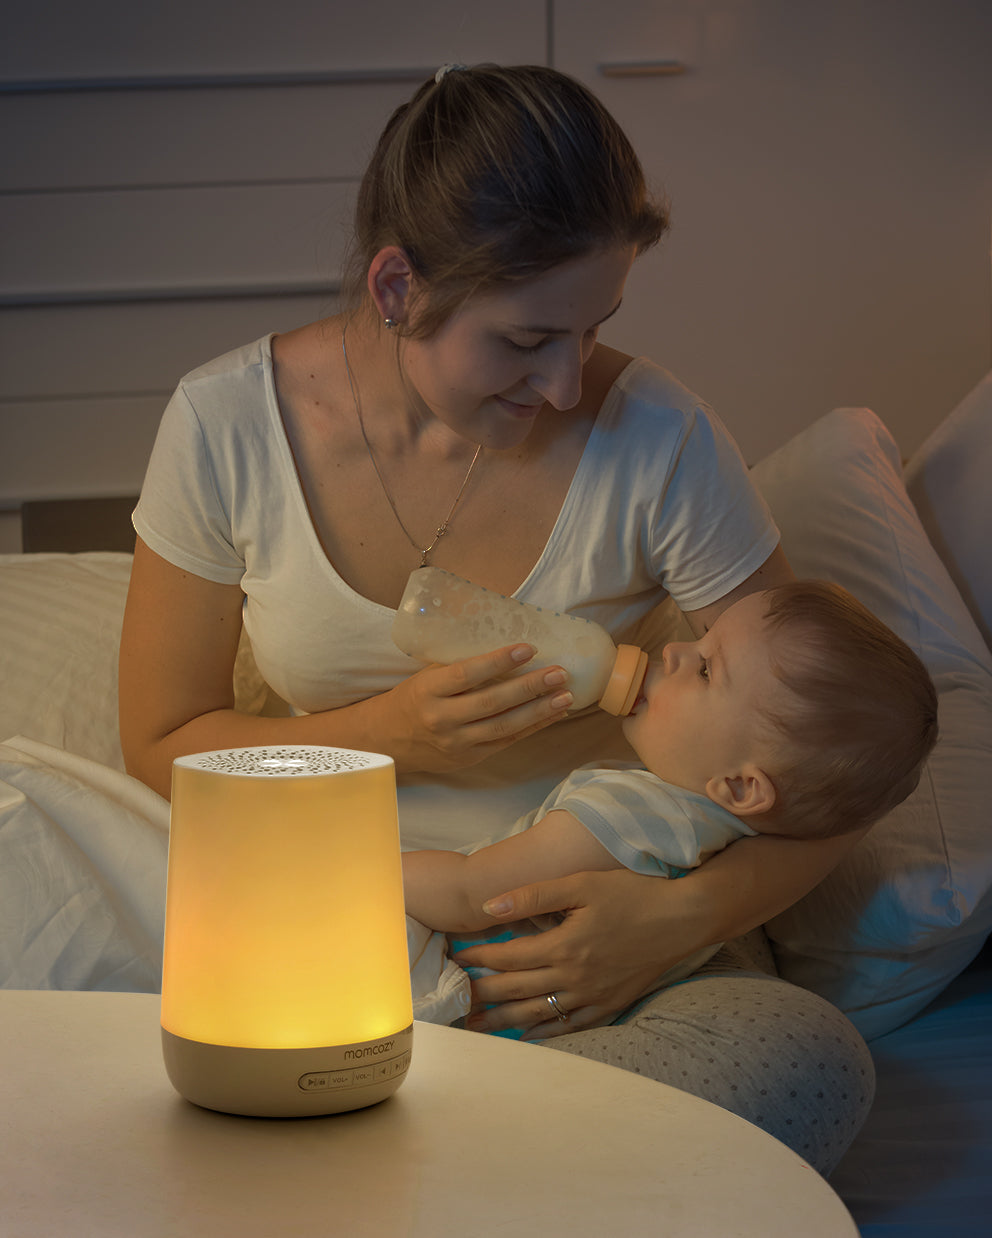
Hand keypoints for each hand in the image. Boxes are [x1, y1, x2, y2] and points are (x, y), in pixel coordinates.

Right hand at [380, 643, 573, 774]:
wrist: (389, 739)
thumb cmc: (415, 697)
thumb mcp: (427, 675)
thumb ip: (459, 664)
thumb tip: (507, 644)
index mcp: (429, 690)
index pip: (468, 673)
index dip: (499, 661)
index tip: (528, 648)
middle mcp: (442, 718)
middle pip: (492, 702)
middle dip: (530, 687)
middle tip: (559, 673)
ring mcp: (456, 742)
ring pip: (504, 726)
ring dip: (539, 711)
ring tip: (566, 696)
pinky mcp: (469, 758)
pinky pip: (506, 742)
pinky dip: (532, 728)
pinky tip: (553, 715)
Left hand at [453, 869, 700, 1038]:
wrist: (682, 919)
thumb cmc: (632, 894)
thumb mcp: (581, 884)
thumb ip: (534, 895)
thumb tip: (490, 905)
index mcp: (564, 946)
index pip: (508, 957)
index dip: (478, 957)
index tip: (456, 957)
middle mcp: (574, 977)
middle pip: (516, 991)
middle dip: (481, 995)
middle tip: (454, 1000)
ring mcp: (593, 996)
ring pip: (538, 1015)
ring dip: (503, 1022)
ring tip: (476, 1027)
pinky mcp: (610, 1005)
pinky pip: (569, 1027)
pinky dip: (543, 1033)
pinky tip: (525, 1035)